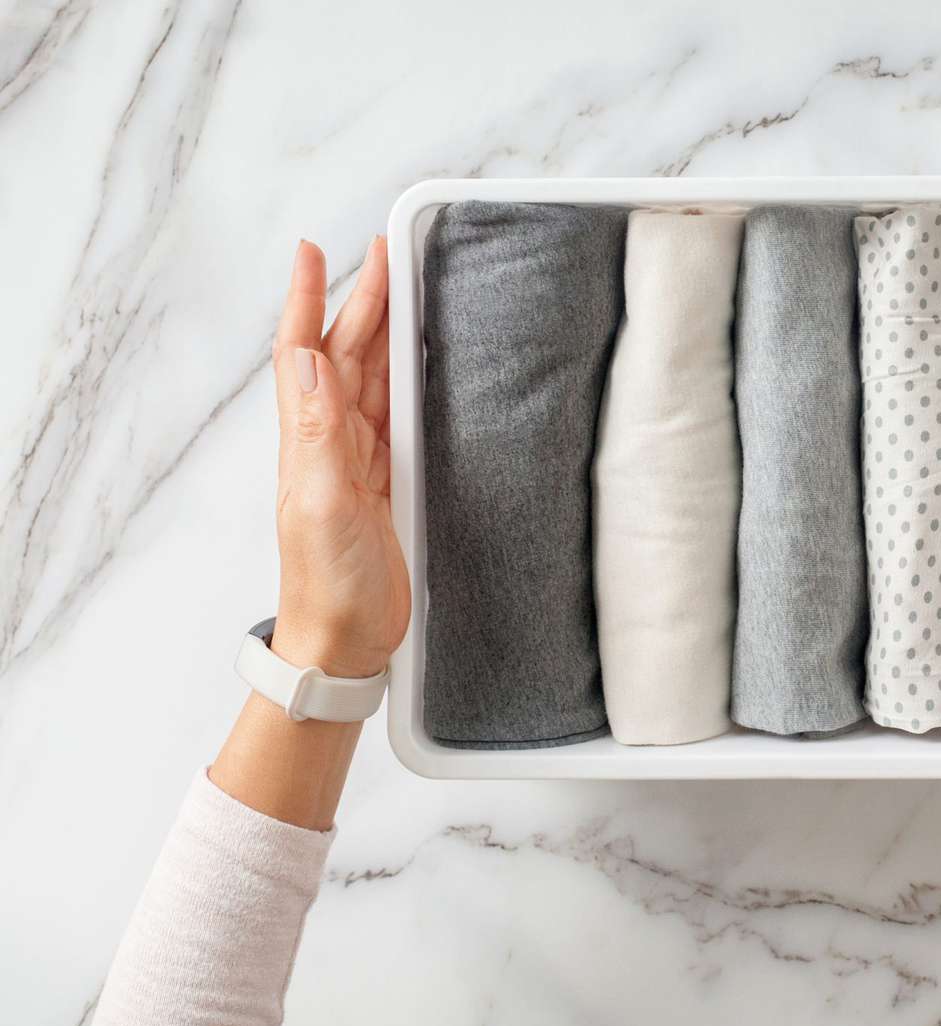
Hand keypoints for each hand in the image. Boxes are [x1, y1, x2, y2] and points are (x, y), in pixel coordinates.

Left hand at [270, 238, 409, 677]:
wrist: (345, 641)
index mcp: (308, 441)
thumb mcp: (322, 505)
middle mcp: (329, 443)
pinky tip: (419, 368)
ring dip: (384, 334)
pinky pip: (394, 417)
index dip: (308, 300)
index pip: (303, 354)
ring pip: (372, 381)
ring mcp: (358, 462)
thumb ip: (318, 434)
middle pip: (344, 355)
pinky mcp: (385, 483)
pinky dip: (405, 382)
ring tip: (405, 290)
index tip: (316, 251)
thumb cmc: (327, 584)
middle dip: (363, 301)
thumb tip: (306, 359)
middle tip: (386, 252)